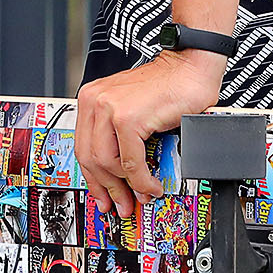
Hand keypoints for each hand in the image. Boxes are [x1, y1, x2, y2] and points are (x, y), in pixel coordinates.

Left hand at [75, 49, 226, 220]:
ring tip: (142, 194)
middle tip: (122, 204)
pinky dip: (142, 179)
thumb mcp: (132, 111)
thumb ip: (118, 138)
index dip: (93, 178)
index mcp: (92, 100)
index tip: (103, 196)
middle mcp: (95, 101)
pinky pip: (131, 161)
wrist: (190, 68)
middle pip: (90, 159)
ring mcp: (110, 108)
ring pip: (107, 164)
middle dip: (107, 188)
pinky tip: (152, 184)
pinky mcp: (128, 118)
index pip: (82, 148)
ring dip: (127, 186)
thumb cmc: (168, 88)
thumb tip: (119, 176)